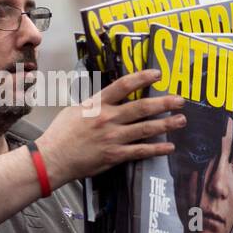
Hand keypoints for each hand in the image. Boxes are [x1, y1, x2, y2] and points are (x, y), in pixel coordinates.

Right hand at [36, 69, 186, 186]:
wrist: (52, 159)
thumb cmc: (60, 134)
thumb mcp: (75, 110)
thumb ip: (94, 104)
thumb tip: (107, 98)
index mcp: (97, 104)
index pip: (123, 85)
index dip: (142, 77)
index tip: (157, 73)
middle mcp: (108, 119)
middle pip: (142, 107)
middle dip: (164, 103)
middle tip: (180, 100)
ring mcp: (113, 138)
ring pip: (145, 129)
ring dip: (166, 124)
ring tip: (181, 120)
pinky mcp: (115, 155)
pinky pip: (140, 151)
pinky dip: (156, 149)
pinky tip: (169, 146)